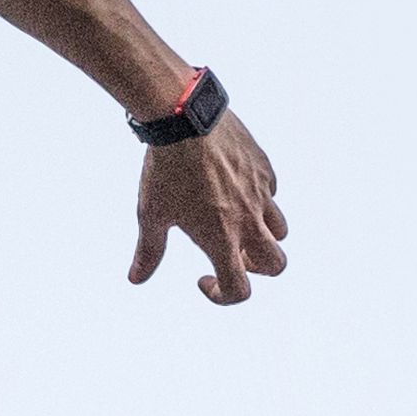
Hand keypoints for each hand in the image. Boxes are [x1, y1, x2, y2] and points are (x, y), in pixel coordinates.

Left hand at [130, 112, 287, 302]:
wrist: (184, 119)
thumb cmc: (164, 170)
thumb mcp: (151, 214)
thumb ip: (149, 252)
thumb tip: (136, 278)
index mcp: (221, 239)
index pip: (239, 289)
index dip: (223, 296)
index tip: (204, 278)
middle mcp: (248, 221)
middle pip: (276, 264)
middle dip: (257, 268)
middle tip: (232, 254)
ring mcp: (261, 194)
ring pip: (280, 229)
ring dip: (265, 235)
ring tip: (237, 221)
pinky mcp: (264, 168)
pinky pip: (272, 192)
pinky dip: (260, 199)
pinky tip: (234, 187)